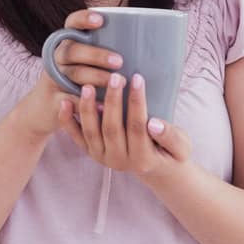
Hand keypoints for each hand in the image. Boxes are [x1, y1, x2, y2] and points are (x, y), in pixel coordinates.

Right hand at [18, 8, 129, 140]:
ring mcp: (53, 78)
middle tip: (119, 61)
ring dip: (97, 77)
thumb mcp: (84, 65)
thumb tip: (147, 50)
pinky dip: (87, 103)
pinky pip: (70, 99)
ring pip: (74, 73)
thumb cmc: (76, 83)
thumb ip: (105, 56)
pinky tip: (103, 106)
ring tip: (118, 83)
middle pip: (74, 50)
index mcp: (68, 43)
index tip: (100, 20)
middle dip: (97, 54)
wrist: (44, 110)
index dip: (83, 19)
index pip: (72, 24)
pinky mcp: (53, 100)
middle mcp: (58, 57)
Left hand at [60, 63, 191, 183]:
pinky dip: (68, 121)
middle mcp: (119, 161)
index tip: (137, 78)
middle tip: (115, 76)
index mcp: (142, 158)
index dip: (137, 102)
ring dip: (87, 108)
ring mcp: (102, 157)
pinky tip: (63, 102)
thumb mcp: (180, 147)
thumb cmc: (171, 152)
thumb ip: (170, 136)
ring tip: (87, 85)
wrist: (155, 168)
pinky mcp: (91, 153)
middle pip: (112, 127)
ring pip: (91, 132)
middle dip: (113, 100)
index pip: (137, 126)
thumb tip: (153, 123)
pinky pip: (76, 137)